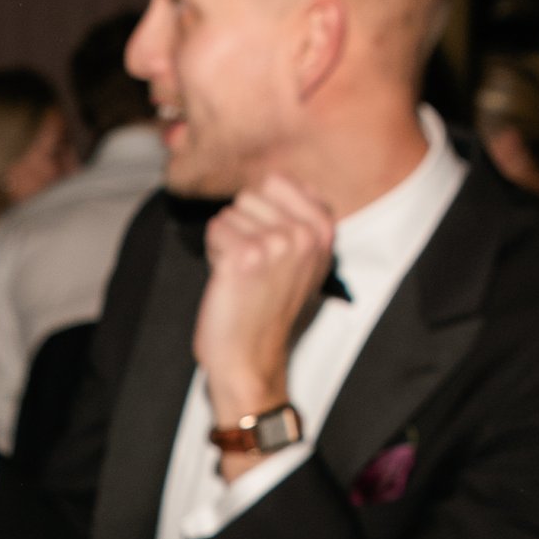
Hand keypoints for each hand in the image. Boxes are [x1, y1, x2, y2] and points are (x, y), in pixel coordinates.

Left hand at [193, 170, 334, 455]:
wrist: (251, 357)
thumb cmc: (268, 306)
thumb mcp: (302, 260)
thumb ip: (298, 218)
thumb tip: (273, 182)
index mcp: (325, 230)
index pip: (277, 182)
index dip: (260, 212)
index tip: (268, 248)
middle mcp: (306, 234)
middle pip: (251, 195)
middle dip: (243, 227)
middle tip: (253, 267)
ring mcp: (277, 243)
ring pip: (231, 212)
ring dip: (227, 241)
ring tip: (242, 274)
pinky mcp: (245, 255)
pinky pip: (215, 228)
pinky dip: (213, 253)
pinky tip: (228, 280)